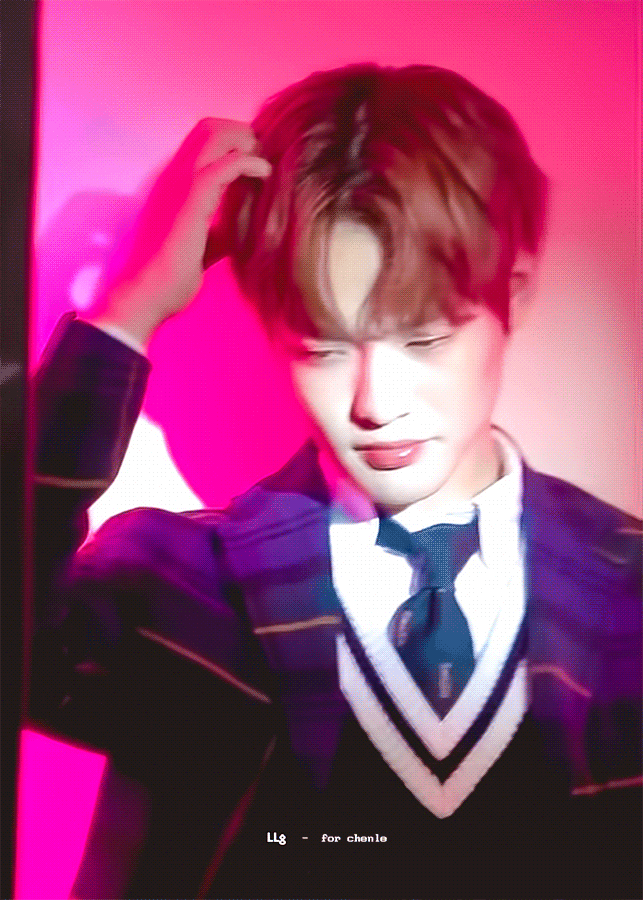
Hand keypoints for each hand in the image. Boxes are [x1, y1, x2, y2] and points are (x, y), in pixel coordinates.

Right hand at [89, 119, 270, 345]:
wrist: (145, 297)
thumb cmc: (170, 278)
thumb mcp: (203, 247)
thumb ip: (221, 230)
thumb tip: (245, 228)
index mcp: (174, 185)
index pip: (203, 141)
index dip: (234, 141)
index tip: (258, 159)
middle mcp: (174, 176)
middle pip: (209, 127)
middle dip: (244, 133)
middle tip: (265, 158)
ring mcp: (179, 185)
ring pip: (214, 135)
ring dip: (247, 142)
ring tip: (266, 165)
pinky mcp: (191, 201)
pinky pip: (224, 166)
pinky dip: (249, 162)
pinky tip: (265, 174)